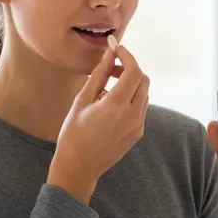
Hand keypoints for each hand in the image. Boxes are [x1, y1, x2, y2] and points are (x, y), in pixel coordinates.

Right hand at [48, 44, 149, 203]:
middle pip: (143, 80)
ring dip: (132, 84)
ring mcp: (137, 126)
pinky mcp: (138, 133)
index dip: (127, 56)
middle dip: (130, 69)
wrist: (79, 167)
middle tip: (112, 68)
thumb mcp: (82, 101)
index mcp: (115, 105)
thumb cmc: (73, 134)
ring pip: (144, 94)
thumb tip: (109, 55)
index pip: (133, 71)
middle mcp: (132, 115)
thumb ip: (99, 75)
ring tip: (109, 88)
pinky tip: (112, 105)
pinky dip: (131, 98)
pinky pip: (141, 108)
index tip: (117, 50)